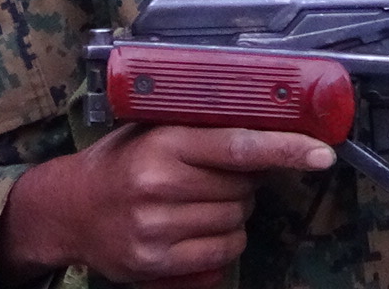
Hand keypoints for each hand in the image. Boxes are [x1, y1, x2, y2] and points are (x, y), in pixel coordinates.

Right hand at [0, 124, 335, 286]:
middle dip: (244, 181)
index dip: (285, 148)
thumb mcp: (153, 132)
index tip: (321, 152)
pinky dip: (224, 241)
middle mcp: (159, 185)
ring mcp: (157, 227)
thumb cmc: (119, 163)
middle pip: (243, 188)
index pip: (238, 145)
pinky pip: (223, 252)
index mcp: (163, 144)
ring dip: (233, 212)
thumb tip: (270, 126)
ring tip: (198, 201)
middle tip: (213, 175)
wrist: (68, 210)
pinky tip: (197, 228)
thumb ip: (202, 129)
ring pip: (237, 221)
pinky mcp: (156, 261)